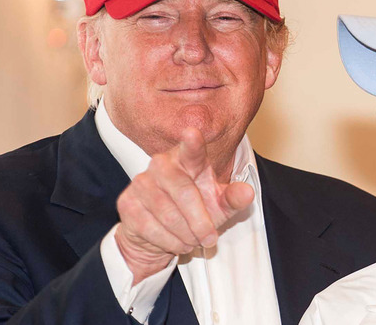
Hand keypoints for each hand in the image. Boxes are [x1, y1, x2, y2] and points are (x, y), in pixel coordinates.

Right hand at [114, 127, 254, 283]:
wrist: (160, 235)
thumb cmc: (194, 213)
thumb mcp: (218, 207)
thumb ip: (233, 199)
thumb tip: (247, 193)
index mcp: (187, 160)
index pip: (191, 150)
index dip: (192, 143)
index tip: (193, 133)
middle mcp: (161, 165)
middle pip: (184, 192)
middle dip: (200, 221)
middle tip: (210, 238)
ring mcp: (141, 183)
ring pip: (168, 214)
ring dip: (185, 235)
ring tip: (192, 239)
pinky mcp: (127, 203)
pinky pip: (152, 228)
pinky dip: (169, 241)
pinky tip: (174, 241)